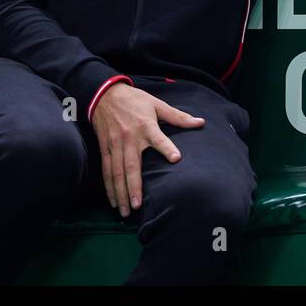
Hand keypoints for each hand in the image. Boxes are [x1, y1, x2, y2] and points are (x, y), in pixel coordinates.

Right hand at [90, 83, 204, 216]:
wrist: (105, 94)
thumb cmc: (135, 100)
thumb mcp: (157, 104)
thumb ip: (178, 117)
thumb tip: (201, 122)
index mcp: (146, 126)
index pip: (159, 138)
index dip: (167, 148)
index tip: (176, 158)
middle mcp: (130, 137)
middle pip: (131, 165)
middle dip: (133, 186)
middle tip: (138, 205)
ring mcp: (115, 144)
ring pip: (117, 172)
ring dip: (120, 192)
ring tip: (126, 210)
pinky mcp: (105, 148)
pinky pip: (107, 170)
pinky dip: (109, 186)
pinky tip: (114, 200)